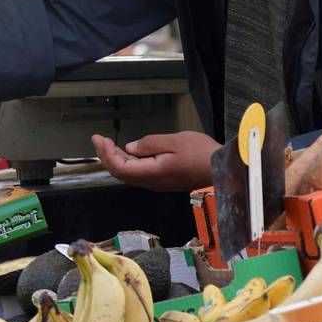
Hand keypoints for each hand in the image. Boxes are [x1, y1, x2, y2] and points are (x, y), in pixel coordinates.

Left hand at [92, 131, 219, 191]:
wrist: (223, 170)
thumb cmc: (202, 154)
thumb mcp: (175, 141)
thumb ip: (150, 144)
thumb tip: (130, 148)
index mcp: (152, 173)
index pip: (119, 168)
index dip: (105, 154)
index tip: (99, 138)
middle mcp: (151, 182)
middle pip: (120, 173)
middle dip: (107, 156)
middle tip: (100, 139)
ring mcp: (157, 183)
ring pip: (129, 174)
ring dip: (117, 159)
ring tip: (110, 144)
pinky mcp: (163, 181)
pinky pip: (139, 173)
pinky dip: (129, 162)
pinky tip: (129, 152)